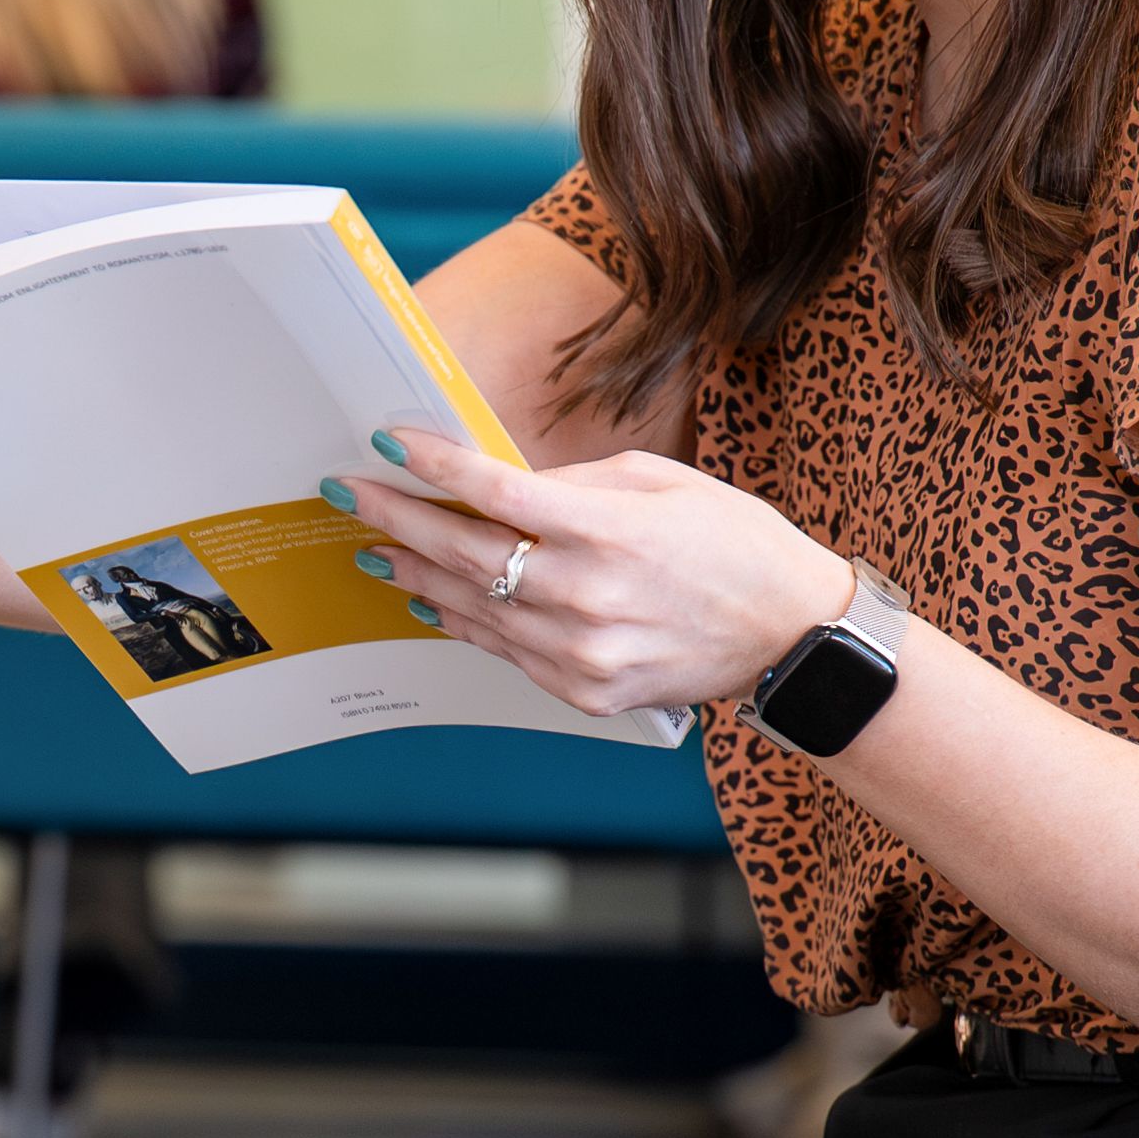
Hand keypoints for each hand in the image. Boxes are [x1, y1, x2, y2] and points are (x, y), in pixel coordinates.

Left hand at [335, 422, 849, 723]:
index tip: (388, 445)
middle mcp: (588, 595)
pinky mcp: (586, 691)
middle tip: (349, 496)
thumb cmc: (733, 543)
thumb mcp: (661, 482)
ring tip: (379, 549)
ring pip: (475, 609)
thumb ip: (575, 484)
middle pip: (467, 554)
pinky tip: (435, 601)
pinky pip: (507, 652)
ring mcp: (584, 652)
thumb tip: (500, 487)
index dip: (434, 467)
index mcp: (610, 530)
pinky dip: (467, 623)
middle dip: (399, 519)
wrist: (789, 634)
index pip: (496, 494)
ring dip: (419, 576)